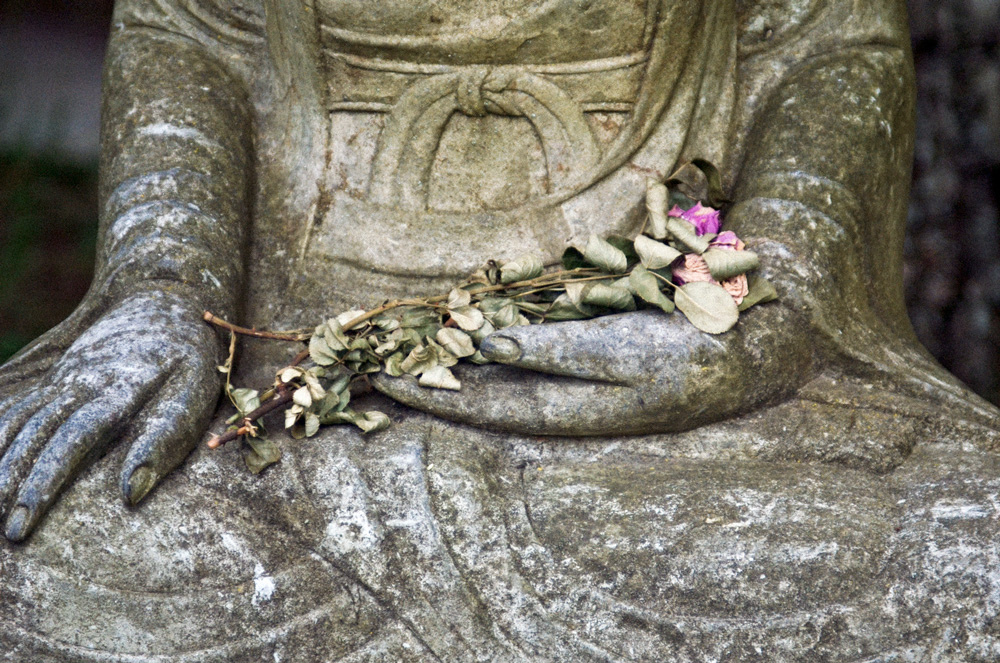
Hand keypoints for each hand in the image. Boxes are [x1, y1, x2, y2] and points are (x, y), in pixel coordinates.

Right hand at [0, 290, 221, 540]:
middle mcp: (78, 383)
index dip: (44, 485)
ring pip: (19, 422)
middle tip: (9, 534)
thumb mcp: (193, 392)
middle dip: (16, 486)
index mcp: (115, 390)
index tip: (24, 525)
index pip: (70, 442)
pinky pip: (15, 406)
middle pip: (37, 437)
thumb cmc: (188, 356)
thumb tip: (130, 494)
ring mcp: (62, 379)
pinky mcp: (55, 377)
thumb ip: (164, 439)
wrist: (165, 299)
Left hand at [373, 304, 812, 435]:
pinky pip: (520, 349)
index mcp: (564, 412)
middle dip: (426, 375)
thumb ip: (551, 351)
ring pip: (494, 370)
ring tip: (400, 339)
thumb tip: (483, 349)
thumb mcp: (619, 354)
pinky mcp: (581, 354)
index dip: (428, 391)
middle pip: (478, 392)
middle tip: (370, 360)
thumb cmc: (687, 354)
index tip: (378, 374)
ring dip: (449, 355)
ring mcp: (569, 380)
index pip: (479, 407)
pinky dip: (485, 336)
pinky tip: (460, 324)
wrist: (745, 349)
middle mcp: (559, 400)